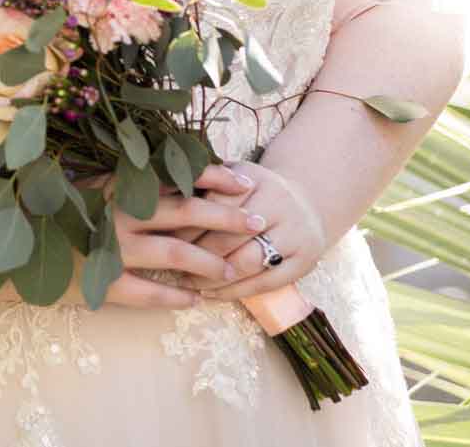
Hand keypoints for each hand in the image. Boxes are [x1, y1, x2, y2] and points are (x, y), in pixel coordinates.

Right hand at [77, 163, 261, 309]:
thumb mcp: (95, 184)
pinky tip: (195, 301)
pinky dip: (174, 296)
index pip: (177, 175)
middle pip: (187, 213)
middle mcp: (122, 212)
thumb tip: (178, 170)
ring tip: (230, 271)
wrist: (14, 246)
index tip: (245, 181)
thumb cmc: (60, 209)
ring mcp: (113, 247)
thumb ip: (132, 178)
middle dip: (227, 218)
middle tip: (257, 222)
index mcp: (121, 184)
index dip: (214, 177)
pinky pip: (148, 292)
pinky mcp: (103, 281)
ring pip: (174, 254)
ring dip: (208, 262)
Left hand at [167, 158, 328, 300]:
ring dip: (214, 277)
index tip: (165, 236)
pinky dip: (235, 292)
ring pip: (247, 262)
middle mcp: (281, 204)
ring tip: (189, 282)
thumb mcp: (234, 176)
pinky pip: (264, 283)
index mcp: (258, 179)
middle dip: (198, 253)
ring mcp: (296, 234)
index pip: (216, 205)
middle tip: (172, 264)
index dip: (188, 223)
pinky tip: (211, 294)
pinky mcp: (304, 262)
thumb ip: (204, 180)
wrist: (307, 202)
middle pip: (230, 235)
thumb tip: (162, 190)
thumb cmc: (256, 191)